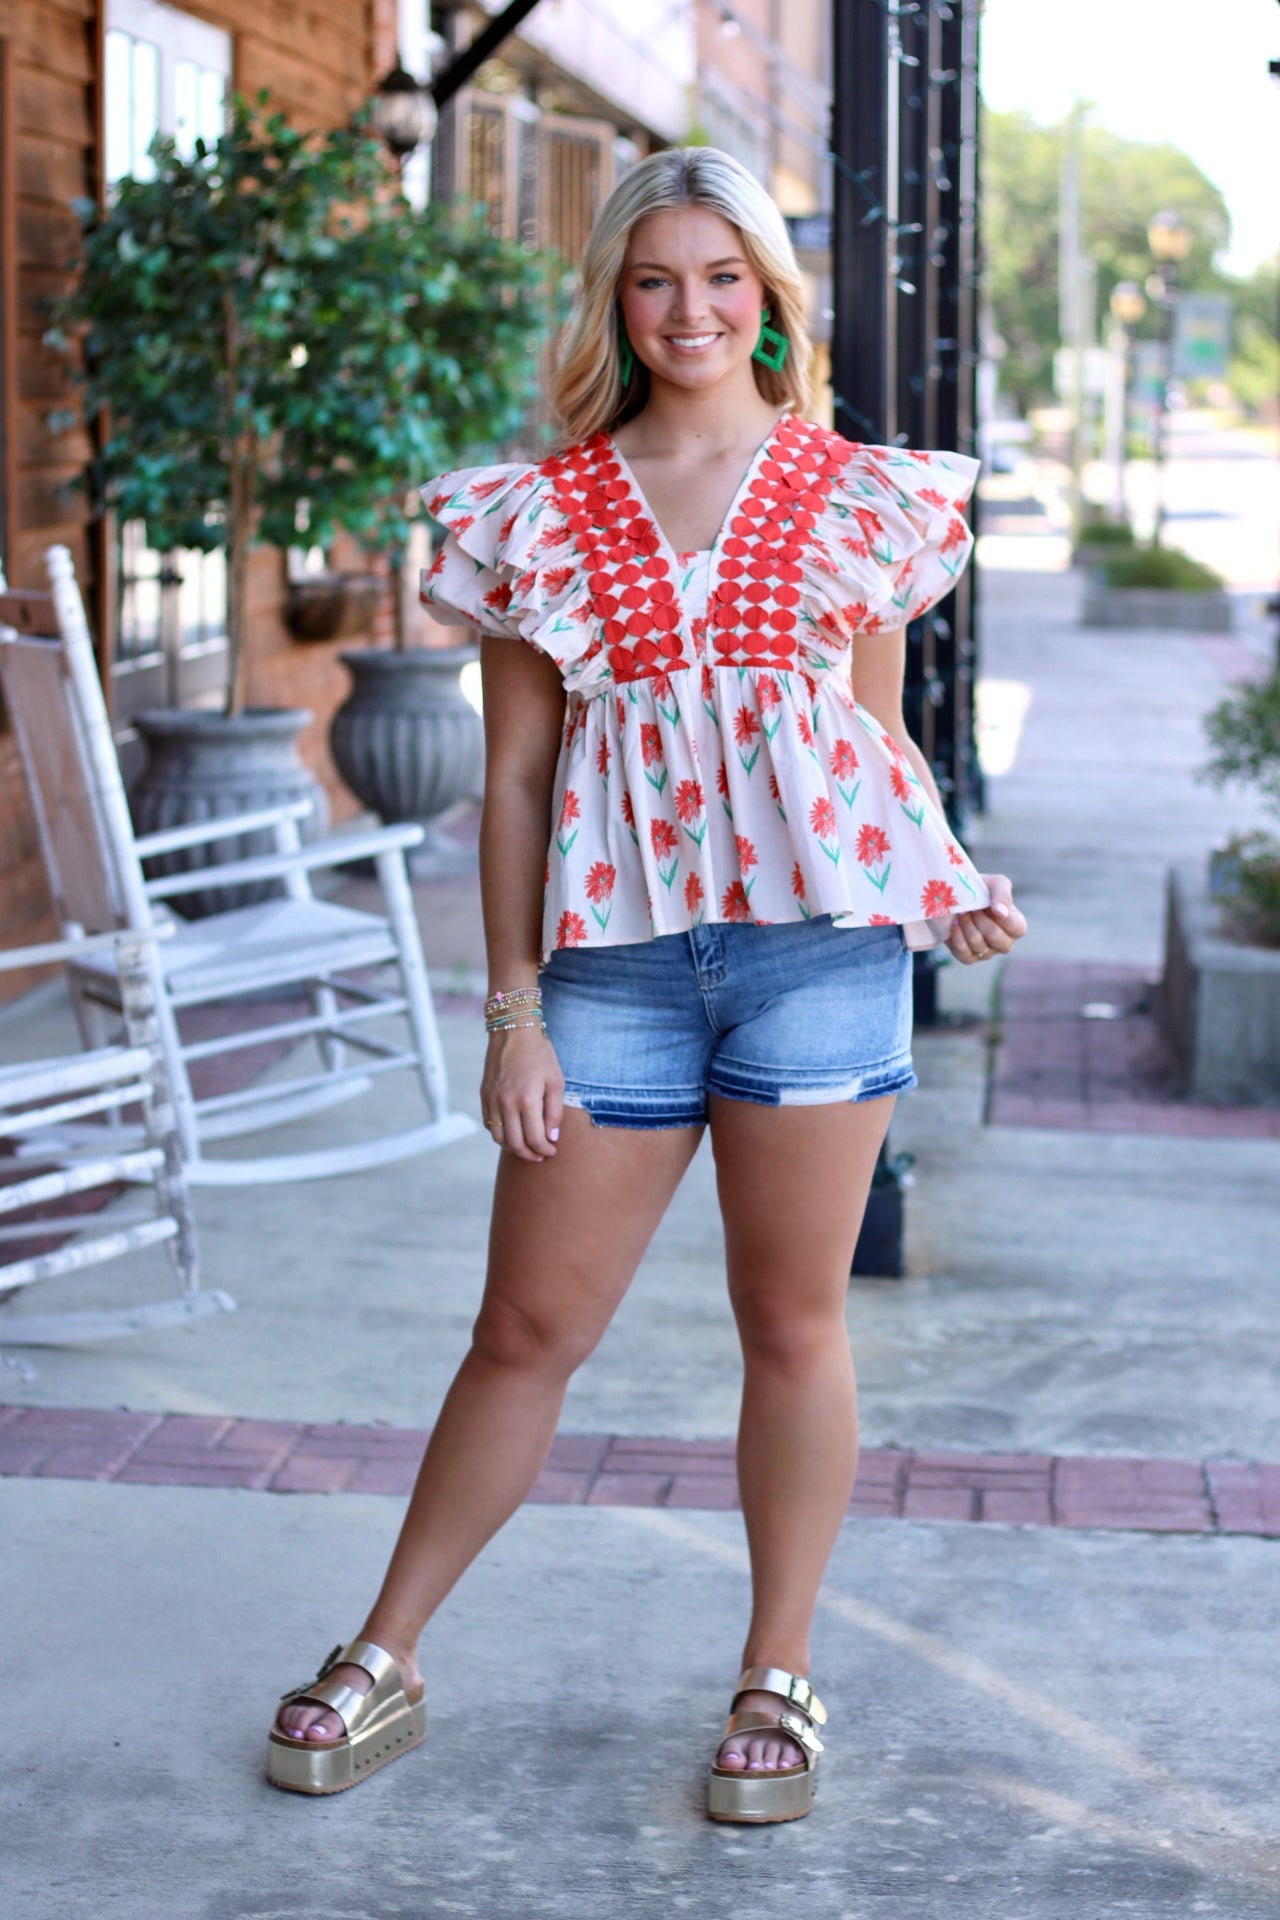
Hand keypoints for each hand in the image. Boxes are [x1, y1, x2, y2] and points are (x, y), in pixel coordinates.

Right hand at [480, 1027, 564, 1162]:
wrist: (513, 1031)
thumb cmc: (539, 1054)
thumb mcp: (556, 1081)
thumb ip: (554, 1111)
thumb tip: (551, 1137)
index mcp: (526, 1099)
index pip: (534, 1138)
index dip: (544, 1149)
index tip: (552, 1150)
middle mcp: (506, 1103)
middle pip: (515, 1143)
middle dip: (530, 1154)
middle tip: (541, 1155)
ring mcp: (492, 1100)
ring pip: (499, 1138)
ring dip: (513, 1148)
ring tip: (527, 1147)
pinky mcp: (484, 1095)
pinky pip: (489, 1124)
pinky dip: (500, 1134)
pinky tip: (513, 1132)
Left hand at [945, 873, 1026, 965]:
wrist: (952, 896)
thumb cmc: (979, 890)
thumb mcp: (995, 883)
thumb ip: (1003, 894)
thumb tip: (1001, 912)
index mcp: (1014, 924)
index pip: (1018, 929)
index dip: (1005, 919)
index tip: (990, 906)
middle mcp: (1004, 941)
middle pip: (999, 940)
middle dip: (981, 921)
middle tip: (973, 908)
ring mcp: (987, 952)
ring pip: (979, 946)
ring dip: (967, 925)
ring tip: (962, 913)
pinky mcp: (969, 957)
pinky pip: (965, 954)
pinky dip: (957, 937)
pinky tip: (955, 924)